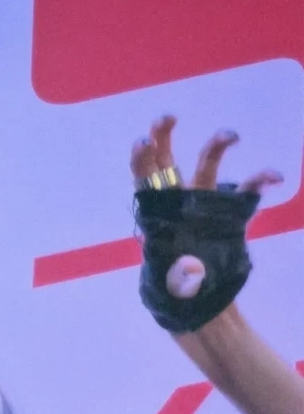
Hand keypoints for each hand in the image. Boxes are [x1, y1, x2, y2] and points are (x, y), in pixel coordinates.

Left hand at [130, 117, 282, 298]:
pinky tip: (273, 177)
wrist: (199, 297)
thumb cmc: (175, 283)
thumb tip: (185, 261)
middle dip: (164, 134)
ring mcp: (204, 203)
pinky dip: (259, 181)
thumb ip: (174, 264)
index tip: (142, 141)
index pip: (144, 179)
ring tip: (231, 134)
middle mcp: (177, 200)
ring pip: (208, 166)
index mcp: (157, 211)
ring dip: (217, 144)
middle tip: (167, 116)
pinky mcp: (228, 213)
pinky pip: (246, 191)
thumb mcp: (166, 274)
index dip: (141, 160)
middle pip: (166, 160)